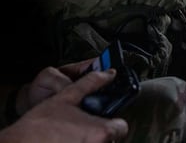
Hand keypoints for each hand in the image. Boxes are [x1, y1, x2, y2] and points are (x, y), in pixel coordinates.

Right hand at [0, 70, 127, 142]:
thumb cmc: (40, 125)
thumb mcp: (65, 97)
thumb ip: (91, 83)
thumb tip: (108, 73)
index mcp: (100, 131)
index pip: (121, 128)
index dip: (113, 122)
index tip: (104, 120)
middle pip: (110, 139)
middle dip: (100, 132)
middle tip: (84, 127)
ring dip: (90, 140)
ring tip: (73, 135)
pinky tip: (68, 141)